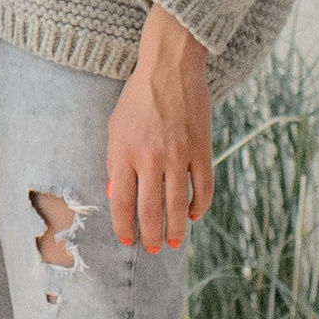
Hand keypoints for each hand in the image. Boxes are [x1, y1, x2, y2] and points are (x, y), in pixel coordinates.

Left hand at [105, 6, 212, 252]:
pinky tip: (193, 215)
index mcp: (124, 153)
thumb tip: (118, 196)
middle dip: (150, 236)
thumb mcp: (115, 128)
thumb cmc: (137, 98)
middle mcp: (150, 158)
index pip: (122, 202)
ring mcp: (179, 156)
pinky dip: (199, 206)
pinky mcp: (202, 150)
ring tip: (174, 243)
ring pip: (178, 205)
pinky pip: (203, 188)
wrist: (170, 68)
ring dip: (176, 230)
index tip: (127, 240)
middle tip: (153, 250)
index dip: (124, 226)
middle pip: (150, 210)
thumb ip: (115, 162)